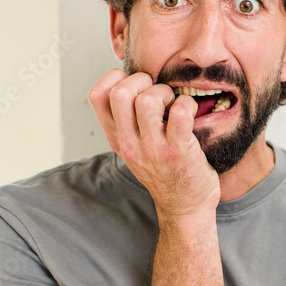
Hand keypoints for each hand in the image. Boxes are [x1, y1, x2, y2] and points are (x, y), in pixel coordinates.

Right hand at [89, 69, 220, 219]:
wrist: (184, 208)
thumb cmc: (163, 171)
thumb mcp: (134, 148)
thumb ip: (127, 122)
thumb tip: (131, 81)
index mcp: (116, 138)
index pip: (96, 95)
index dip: (115, 78)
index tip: (135, 84)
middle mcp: (130, 143)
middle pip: (120, 93)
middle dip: (142, 80)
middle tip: (156, 91)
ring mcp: (153, 148)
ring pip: (148, 100)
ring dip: (165, 92)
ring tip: (173, 103)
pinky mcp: (178, 151)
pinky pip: (180, 113)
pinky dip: (187, 104)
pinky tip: (189, 112)